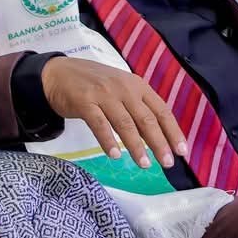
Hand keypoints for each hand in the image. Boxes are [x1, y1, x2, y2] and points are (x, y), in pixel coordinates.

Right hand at [41, 56, 186, 169]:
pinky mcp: (84, 101)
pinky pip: (99, 124)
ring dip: (136, 146)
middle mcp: (123, 88)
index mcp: (136, 85)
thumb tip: (156, 137)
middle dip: (159, 143)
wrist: (56, 73)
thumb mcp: (119, 89)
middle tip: (167, 163)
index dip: (173, 132)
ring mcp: (103, 94)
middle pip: (146, 119)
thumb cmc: (91, 84)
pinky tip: (115, 155)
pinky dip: (108, 141)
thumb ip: (136, 107)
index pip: (161, 111)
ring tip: (144, 164)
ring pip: (125, 123)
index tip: (182, 152)